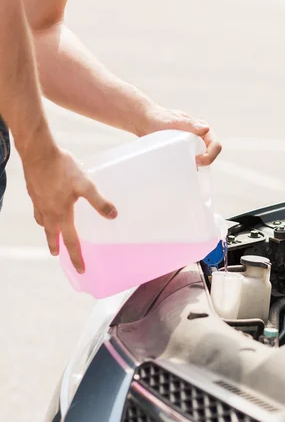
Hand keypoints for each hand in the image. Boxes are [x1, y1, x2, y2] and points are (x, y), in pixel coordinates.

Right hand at [23, 146, 116, 273]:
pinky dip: (41, 215)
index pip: (71, 241)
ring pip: (43, 222)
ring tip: (51, 233)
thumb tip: (113, 216)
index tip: (81, 269)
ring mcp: (38, 202)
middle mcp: (47, 212)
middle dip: (56, 246)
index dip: (77, 256)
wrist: (37, 151)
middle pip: (52, 234)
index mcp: (61, 214)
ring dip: (48, 231)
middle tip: (57, 254)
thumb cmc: (62, 168)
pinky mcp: (33, 192)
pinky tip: (45, 208)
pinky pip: (38, 209)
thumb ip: (99, 201)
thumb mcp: (86, 185)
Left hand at [138, 105, 221, 165]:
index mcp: (203, 131)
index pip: (215, 146)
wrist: (145, 121)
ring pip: (201, 161)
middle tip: (188, 166)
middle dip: (203, 164)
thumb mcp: (174, 121)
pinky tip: (178, 172)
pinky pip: (190, 164)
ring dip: (195, 167)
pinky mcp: (183, 153)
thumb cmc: (160, 118)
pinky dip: (187, 169)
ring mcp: (192, 147)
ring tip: (181, 169)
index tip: (196, 160)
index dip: (210, 156)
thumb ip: (190, 124)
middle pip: (209, 156)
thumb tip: (206, 129)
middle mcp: (200, 139)